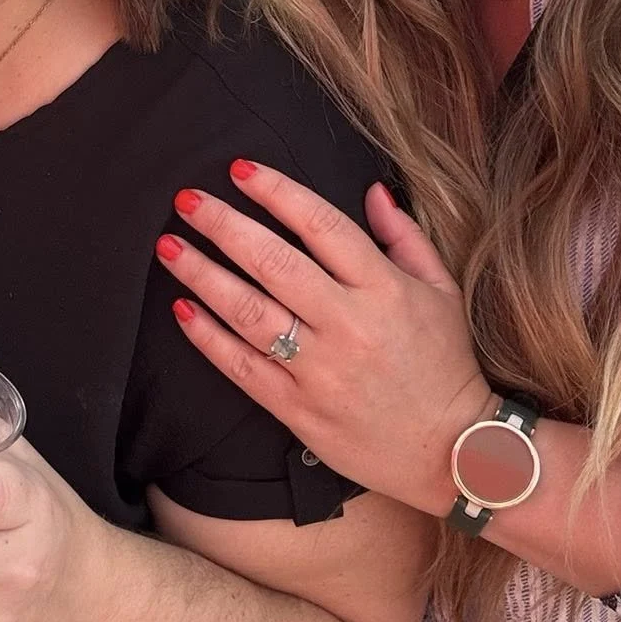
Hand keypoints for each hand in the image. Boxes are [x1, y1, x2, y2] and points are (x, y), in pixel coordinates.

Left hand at [157, 160, 493, 516]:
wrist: (451, 452)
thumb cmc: (444, 364)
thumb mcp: (440, 291)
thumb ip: (404, 237)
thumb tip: (372, 189)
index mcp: (384, 289)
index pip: (323, 226)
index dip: (277, 192)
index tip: (240, 170)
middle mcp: (349, 325)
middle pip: (275, 264)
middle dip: (224, 225)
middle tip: (187, 199)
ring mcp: (320, 370)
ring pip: (249, 313)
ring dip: (202, 276)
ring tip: (169, 247)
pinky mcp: (298, 410)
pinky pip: (243, 367)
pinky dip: (208, 338)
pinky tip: (182, 310)